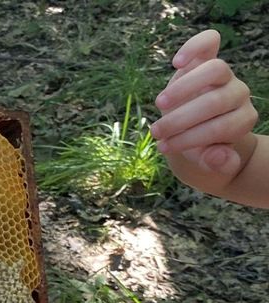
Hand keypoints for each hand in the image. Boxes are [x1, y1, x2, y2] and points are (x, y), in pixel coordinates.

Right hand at [152, 29, 258, 188]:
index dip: (191, 138)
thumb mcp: (208, 161)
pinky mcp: (206, 59)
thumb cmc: (201, 146)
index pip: (222, 127)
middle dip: (182, 119)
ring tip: (160, 105)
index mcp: (242, 120)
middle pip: (216, 101)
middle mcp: (238, 95)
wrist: (196, 126)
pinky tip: (176, 63)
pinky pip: (209, 43)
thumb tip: (216, 157)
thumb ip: (216, 163)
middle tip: (156, 132)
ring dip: (184, 88)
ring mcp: (224, 75)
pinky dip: (194, 48)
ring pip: (216, 69)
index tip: (165, 147)